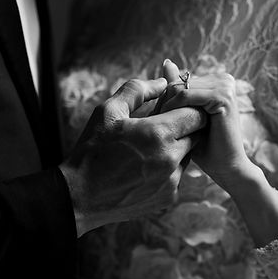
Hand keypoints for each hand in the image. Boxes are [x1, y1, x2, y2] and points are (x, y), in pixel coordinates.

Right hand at [59, 77, 207, 235]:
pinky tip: (144, 168)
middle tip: (161, 125)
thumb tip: (163, 81)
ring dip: (176, 148)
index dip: (188, 108)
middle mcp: (170, 159)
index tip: (175, 107)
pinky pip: (178, 176)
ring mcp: (171, 181)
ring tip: (148, 148)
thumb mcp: (108, 111)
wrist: (80, 197)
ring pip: (188, 156)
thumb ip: (137, 90)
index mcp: (158, 134)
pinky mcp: (169, 198)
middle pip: (197, 135)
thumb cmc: (91, 150)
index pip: (196, 115)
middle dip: (184, 127)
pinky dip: (168, 169)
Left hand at [158, 60, 256, 191]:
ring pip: (179, 89)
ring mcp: (225, 86)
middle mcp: (224, 79)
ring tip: (165, 129)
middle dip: (165, 105)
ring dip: (168, 109)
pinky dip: (174, 110)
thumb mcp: (187, 114)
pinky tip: (172, 127)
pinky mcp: (222, 97)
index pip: (178, 81)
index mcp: (218, 80)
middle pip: (177, 83)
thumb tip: (166, 61)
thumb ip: (179, 89)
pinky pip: (186, 96)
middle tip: (159, 127)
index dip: (165, 101)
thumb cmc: (206, 146)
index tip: (158, 122)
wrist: (227, 167)